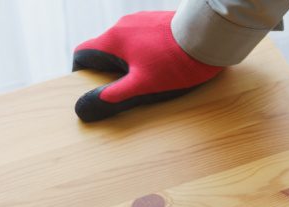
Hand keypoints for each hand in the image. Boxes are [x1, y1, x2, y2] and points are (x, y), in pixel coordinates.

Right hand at [72, 11, 223, 121]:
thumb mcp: (143, 84)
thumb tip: (89, 104)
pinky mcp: (155, 19)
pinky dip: (142, 50)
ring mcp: (139, 19)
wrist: (206, 36)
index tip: (91, 85)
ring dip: (127, 59)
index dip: (82, 71)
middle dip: (108, 68)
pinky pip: (140, 36)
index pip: (82, 53)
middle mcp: (122, 25)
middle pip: (104, 48)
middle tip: (123, 87)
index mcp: (113, 40)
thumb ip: (116, 93)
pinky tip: (159, 62)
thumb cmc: (174, 62)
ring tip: (145, 76)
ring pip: (123, 42)